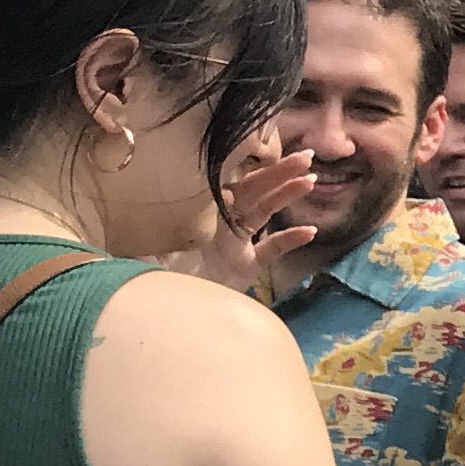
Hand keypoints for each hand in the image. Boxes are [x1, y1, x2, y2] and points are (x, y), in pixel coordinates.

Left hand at [168, 131, 316, 294]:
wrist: (168, 311)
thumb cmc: (158, 274)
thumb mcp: (155, 245)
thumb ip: (174, 222)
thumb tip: (206, 195)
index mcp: (200, 211)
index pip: (226, 182)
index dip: (245, 168)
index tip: (261, 154)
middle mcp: (220, 221)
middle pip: (254, 190)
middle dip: (279, 173)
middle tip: (305, 157)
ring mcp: (237, 242)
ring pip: (267, 212)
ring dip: (288, 196)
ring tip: (309, 181)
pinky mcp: (248, 265)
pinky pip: (272, 249)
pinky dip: (291, 239)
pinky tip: (309, 232)